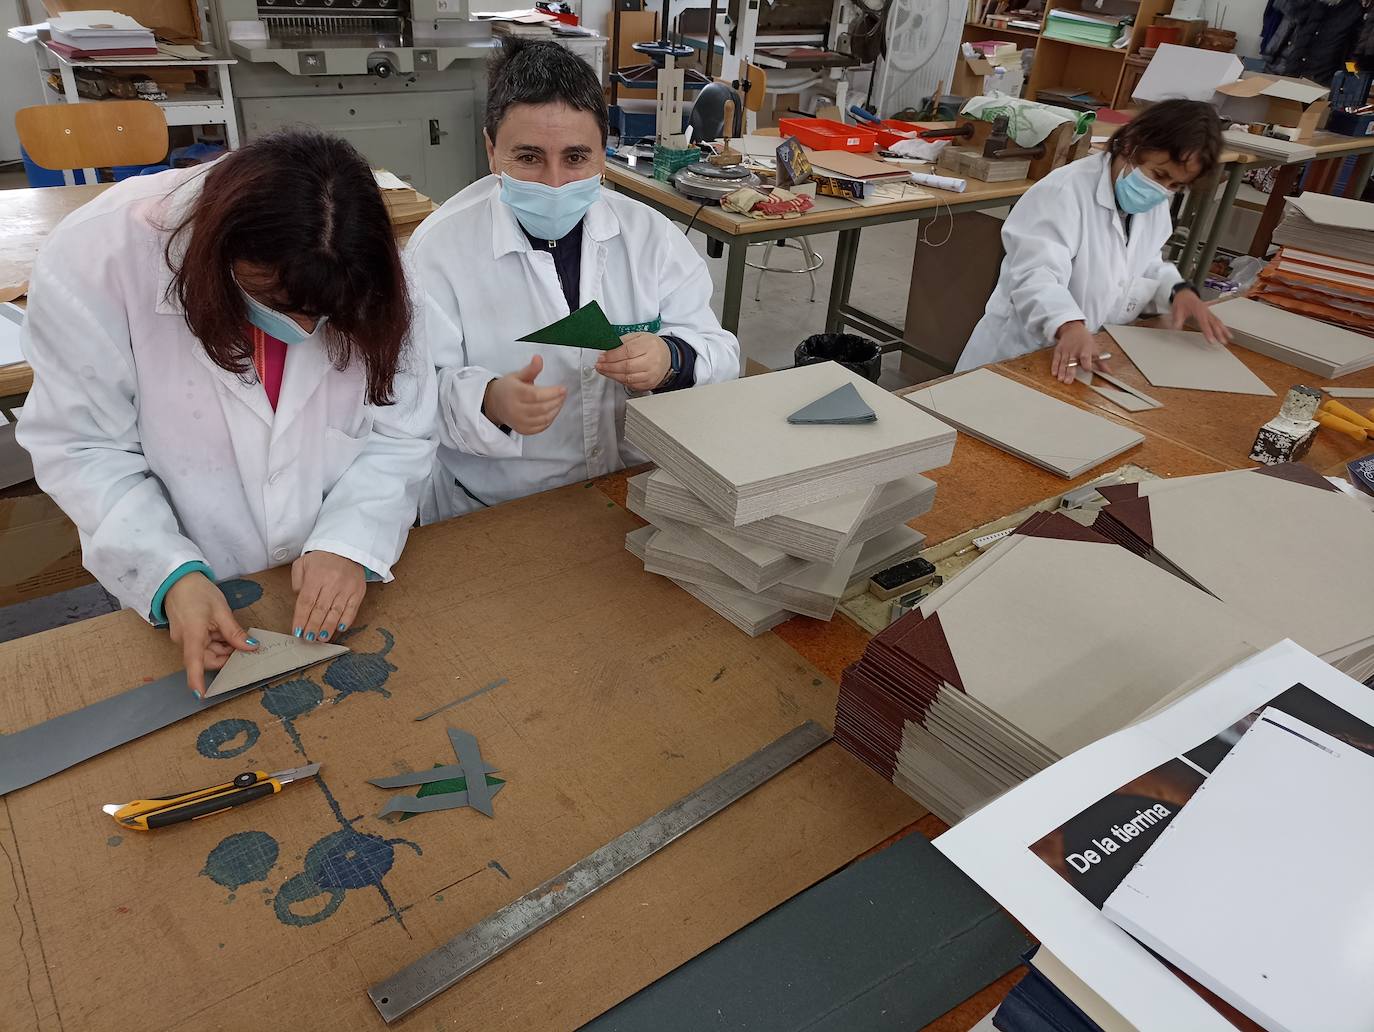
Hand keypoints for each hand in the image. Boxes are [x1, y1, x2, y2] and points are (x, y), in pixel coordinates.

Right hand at [164, 573, 256, 696]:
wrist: (177, 579)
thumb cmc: (198, 592)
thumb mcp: (221, 610)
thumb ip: (235, 632)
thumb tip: (250, 648)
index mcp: (192, 635)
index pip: (194, 663)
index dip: (197, 681)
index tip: (202, 696)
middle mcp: (185, 641)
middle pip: (207, 659)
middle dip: (226, 656)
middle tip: (243, 645)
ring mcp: (185, 639)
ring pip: (208, 652)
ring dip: (222, 647)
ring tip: (232, 633)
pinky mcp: (187, 635)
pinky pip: (204, 645)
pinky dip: (216, 641)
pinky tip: (223, 631)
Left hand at [291, 551, 364, 642]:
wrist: (347, 548)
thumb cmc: (323, 558)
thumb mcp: (303, 563)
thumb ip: (297, 581)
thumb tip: (298, 599)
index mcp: (316, 576)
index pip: (306, 601)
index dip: (301, 618)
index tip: (297, 631)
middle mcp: (332, 583)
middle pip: (320, 609)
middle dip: (313, 626)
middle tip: (308, 638)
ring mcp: (347, 588)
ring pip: (336, 612)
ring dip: (328, 627)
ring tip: (322, 638)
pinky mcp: (358, 591)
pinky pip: (352, 609)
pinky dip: (346, 620)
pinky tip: (339, 629)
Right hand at [482, 355, 565, 434]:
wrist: (495, 403)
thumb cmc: (508, 388)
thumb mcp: (517, 375)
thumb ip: (531, 369)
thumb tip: (538, 359)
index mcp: (514, 393)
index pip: (536, 395)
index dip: (552, 393)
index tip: (562, 389)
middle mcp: (515, 409)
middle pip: (542, 408)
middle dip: (557, 401)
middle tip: (563, 394)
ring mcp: (519, 421)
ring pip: (543, 419)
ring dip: (556, 410)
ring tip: (560, 401)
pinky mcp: (522, 430)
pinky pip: (540, 427)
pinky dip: (550, 420)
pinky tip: (553, 411)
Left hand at [596, 332, 671, 390]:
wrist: (667, 357)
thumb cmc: (651, 346)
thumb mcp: (638, 336)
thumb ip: (623, 341)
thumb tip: (608, 348)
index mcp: (649, 345)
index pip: (627, 351)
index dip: (612, 356)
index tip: (602, 357)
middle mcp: (652, 361)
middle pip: (626, 366)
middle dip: (609, 367)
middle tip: (599, 365)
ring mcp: (651, 374)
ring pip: (628, 378)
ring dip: (612, 375)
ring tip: (603, 370)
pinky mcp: (649, 384)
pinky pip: (631, 384)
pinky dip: (620, 380)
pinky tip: (614, 376)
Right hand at [1051, 321, 1110, 384]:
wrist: (1073, 329)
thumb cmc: (1084, 340)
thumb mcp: (1094, 349)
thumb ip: (1100, 362)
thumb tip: (1108, 371)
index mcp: (1085, 349)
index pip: (1086, 358)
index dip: (1086, 364)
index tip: (1087, 370)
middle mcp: (1075, 350)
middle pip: (1072, 362)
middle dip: (1070, 372)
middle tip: (1068, 381)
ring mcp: (1066, 350)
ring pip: (1063, 362)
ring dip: (1061, 371)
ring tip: (1061, 379)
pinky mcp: (1058, 350)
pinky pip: (1056, 359)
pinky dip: (1054, 366)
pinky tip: (1054, 373)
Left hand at [1169, 288, 1232, 344]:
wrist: (1185, 294)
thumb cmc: (1182, 301)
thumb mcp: (1177, 310)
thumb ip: (1177, 319)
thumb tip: (1176, 328)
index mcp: (1198, 310)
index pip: (1204, 323)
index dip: (1208, 332)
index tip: (1211, 340)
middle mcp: (1206, 311)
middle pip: (1214, 323)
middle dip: (1219, 333)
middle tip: (1222, 342)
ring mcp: (1209, 312)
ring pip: (1218, 321)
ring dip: (1224, 330)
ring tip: (1229, 338)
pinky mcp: (1209, 313)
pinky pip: (1217, 320)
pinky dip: (1222, 326)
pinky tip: (1226, 332)